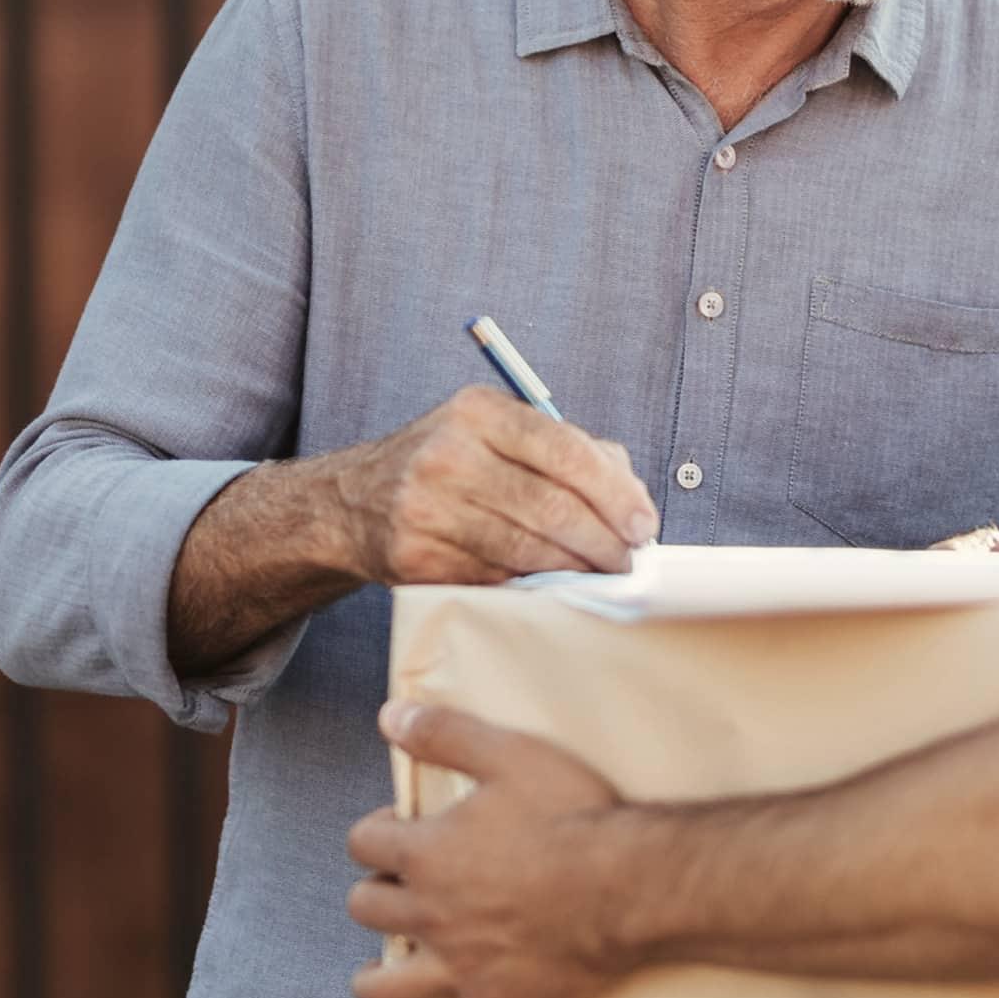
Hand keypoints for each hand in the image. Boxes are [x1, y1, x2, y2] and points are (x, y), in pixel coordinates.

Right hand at [324, 387, 659, 585]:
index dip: (615, 494)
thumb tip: (631, 495)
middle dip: (604, 541)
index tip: (643, 524)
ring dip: (576, 570)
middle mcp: (449, 454)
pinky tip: (550, 584)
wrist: (355, 501)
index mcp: (478, 411)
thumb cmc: (447, 463)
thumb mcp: (497, 431)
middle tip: (627, 560)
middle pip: (553, 508)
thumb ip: (569, 449)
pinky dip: (532, 586)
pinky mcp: (418, 559)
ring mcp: (428, 509)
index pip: (566, 451)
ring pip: (529, 551)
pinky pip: (497, 580)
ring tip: (599, 575)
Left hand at [347, 701, 635, 997]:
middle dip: (376, 892)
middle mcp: (431, 914)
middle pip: (366, 908)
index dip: (375, 832)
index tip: (398, 828)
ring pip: (383, 985)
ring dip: (375, 975)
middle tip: (402, 886)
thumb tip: (390, 715)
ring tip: (385, 966)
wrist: (631, 885)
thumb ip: (444, 734)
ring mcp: (459, 966)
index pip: (364, 843)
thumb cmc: (576, 817)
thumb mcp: (510, 754)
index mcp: (427, 854)